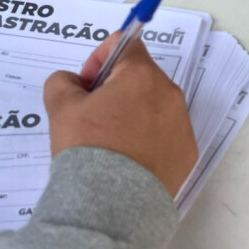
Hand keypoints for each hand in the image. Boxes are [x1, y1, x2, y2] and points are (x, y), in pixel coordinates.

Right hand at [43, 35, 198, 196]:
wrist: (111, 204)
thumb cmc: (87, 148)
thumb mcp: (60, 108)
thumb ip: (63, 82)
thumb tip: (75, 83)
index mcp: (140, 75)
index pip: (124, 44)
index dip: (99, 58)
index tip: (85, 86)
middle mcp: (169, 93)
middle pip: (140, 76)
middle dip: (115, 88)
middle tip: (93, 117)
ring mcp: (182, 124)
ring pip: (155, 105)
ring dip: (133, 113)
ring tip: (110, 142)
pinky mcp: (187, 152)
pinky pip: (166, 134)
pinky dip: (148, 139)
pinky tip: (128, 160)